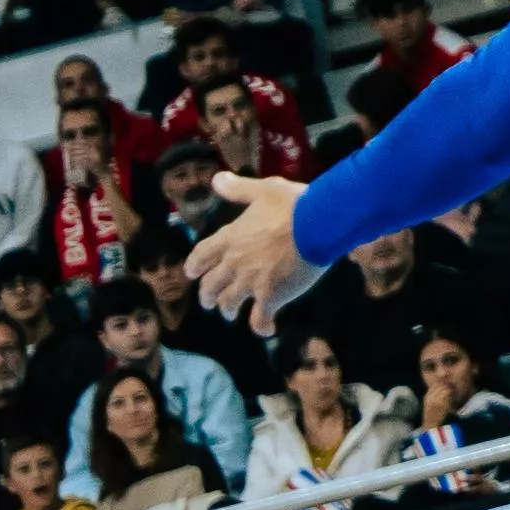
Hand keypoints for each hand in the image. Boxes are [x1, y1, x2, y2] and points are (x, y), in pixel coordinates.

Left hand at [182, 173, 323, 331]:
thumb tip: (216, 179)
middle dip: (208, 295)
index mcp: (230, 238)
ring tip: (232, 314)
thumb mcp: (263, 190)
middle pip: (210, 285)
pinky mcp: (271, 296)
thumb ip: (238, 189)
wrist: (318, 224)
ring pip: (229, 303)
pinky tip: (266, 330)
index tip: (191, 273)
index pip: (201, 255)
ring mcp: (250, 282)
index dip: (194, 266)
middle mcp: (234, 263)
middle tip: (210, 301)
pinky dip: (261, 326)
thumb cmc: (293, 205)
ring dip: (228, 310)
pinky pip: (260, 318)